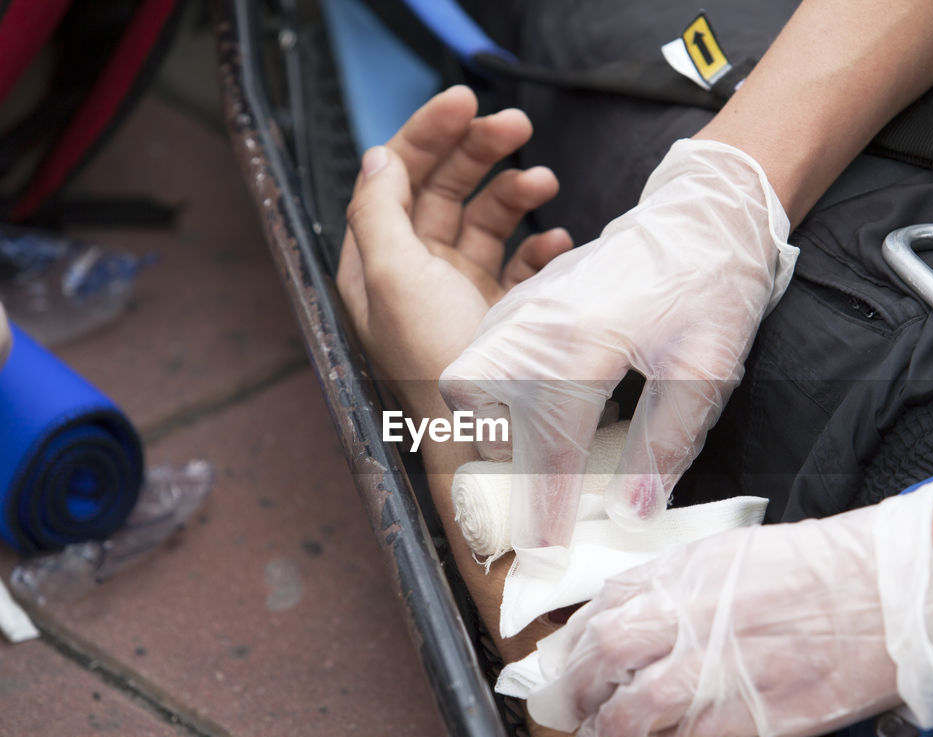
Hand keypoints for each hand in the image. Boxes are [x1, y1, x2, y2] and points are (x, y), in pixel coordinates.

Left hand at [337, 86, 571, 412]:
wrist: (486, 439)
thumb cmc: (435, 362)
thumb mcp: (391, 279)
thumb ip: (379, 212)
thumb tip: (378, 158)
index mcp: (377, 262)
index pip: (396, 178)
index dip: (427, 133)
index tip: (466, 101)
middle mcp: (415, 273)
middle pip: (442, 188)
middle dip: (477, 151)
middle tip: (516, 125)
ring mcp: (460, 292)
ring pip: (485, 219)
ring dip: (513, 192)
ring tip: (545, 182)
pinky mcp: (500, 312)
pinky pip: (519, 260)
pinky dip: (537, 242)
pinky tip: (554, 239)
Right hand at [439, 139, 798, 548]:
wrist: (705, 214)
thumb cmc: (713, 289)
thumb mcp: (706, 372)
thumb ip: (664, 446)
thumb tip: (630, 515)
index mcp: (583, 345)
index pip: (547, 447)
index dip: (546, 509)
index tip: (547, 556)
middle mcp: (536, 324)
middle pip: (476, 406)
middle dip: (499, 458)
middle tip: (541, 485)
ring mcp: (523, 306)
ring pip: (470, 379)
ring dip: (495, 423)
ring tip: (545, 447)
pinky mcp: (526, 298)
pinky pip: (486, 354)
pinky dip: (500, 390)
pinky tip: (548, 402)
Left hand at [525, 480, 932, 736]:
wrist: (903, 585)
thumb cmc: (829, 565)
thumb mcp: (741, 552)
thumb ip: (684, 581)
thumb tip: (637, 610)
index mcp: (694, 567)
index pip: (607, 602)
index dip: (575, 638)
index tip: (564, 658)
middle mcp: (700, 611)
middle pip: (606, 651)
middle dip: (576, 684)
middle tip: (567, 706)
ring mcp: (728, 662)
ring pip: (638, 706)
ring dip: (611, 728)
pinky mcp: (761, 709)